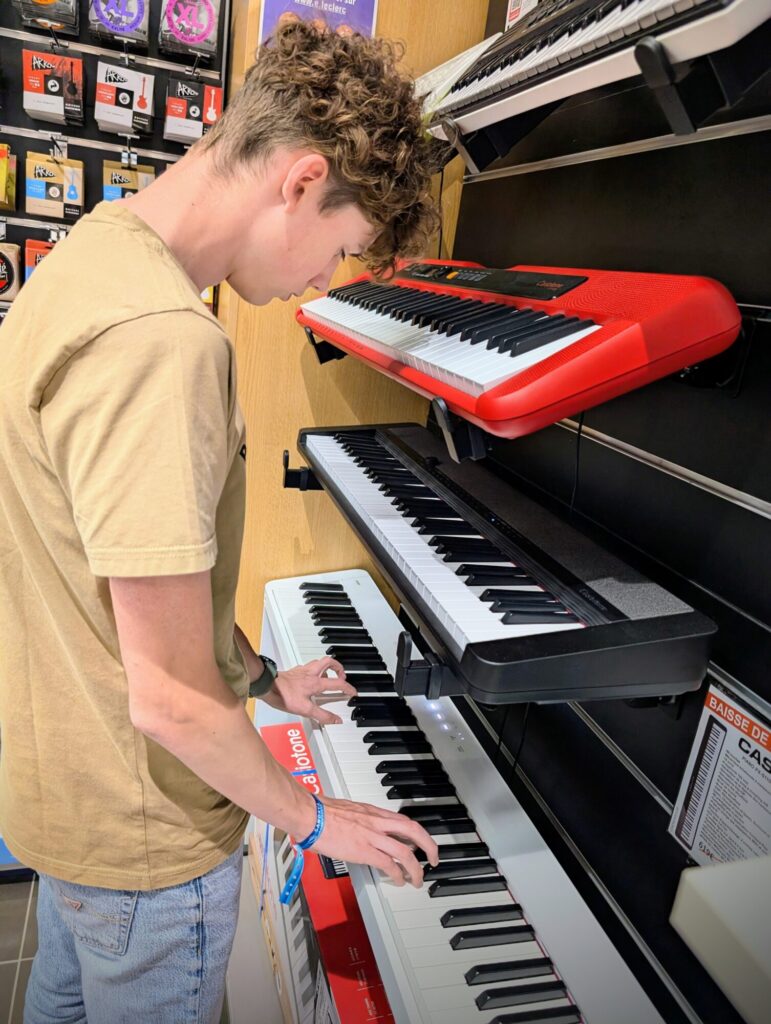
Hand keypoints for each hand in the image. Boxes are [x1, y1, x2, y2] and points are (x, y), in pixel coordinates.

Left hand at [262, 657, 355, 725]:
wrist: (267, 686)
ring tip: (329, 674)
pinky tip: (309, 677)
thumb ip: (322, 715)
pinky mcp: (294, 671)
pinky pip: (307, 667)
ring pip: (318, 662)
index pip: (337, 683)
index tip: (353, 692)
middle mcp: (311, 674)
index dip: (348, 688)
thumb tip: (336, 720)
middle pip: (329, 662)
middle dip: (339, 667)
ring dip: (326, 666)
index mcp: (316, 683)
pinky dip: (313, 670)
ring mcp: (302, 671)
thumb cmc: (284, 695)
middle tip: (342, 675)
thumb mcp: (305, 710)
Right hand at [314, 796, 438, 886]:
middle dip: (429, 846)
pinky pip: (388, 865)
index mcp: (374, 812)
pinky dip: (397, 874)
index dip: (417, 833)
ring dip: (416, 868)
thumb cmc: (321, 812)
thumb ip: (360, 820)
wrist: (310, 815)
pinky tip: (399, 881)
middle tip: (434, 858)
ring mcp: (372, 836)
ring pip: (405, 852)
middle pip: (414, 831)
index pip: (404, 821)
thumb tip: (361, 829)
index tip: (421, 843)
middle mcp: (377, 822)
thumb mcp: (348, 811)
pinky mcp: (364, 851)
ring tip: (418, 879)